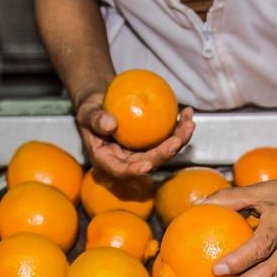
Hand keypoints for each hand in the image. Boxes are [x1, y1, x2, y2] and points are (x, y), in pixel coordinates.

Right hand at [75, 91, 194, 178]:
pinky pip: (167, 138)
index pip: (120, 170)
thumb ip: (95, 119)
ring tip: (189, 123)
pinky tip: (186, 113)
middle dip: (166, 154)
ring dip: (179, 140)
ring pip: (163, 152)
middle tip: (177, 140)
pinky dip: (178, 127)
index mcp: (108, 161)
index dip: (134, 171)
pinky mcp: (152, 144)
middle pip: (149, 162)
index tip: (146, 165)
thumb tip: (110, 124)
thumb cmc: (90, 110)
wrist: (101, 105)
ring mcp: (141, 153)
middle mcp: (127, 162)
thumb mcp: (87, 112)